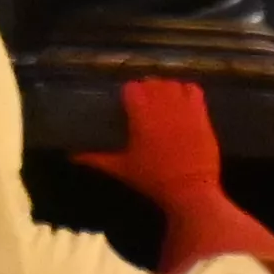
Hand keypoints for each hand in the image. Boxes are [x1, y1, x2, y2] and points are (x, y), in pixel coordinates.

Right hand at [68, 74, 223, 210]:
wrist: (190, 190)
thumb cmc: (153, 180)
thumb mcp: (123, 169)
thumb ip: (97, 159)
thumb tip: (73, 156)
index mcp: (140, 116)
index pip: (131, 88)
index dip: (128, 94)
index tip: (127, 105)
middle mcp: (161, 105)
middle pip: (151, 82)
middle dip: (147, 90)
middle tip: (144, 105)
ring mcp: (183, 108)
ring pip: (172, 83)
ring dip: (165, 89)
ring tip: (163, 102)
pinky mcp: (201, 113)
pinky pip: (193, 89)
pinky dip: (186, 91)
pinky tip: (182, 102)